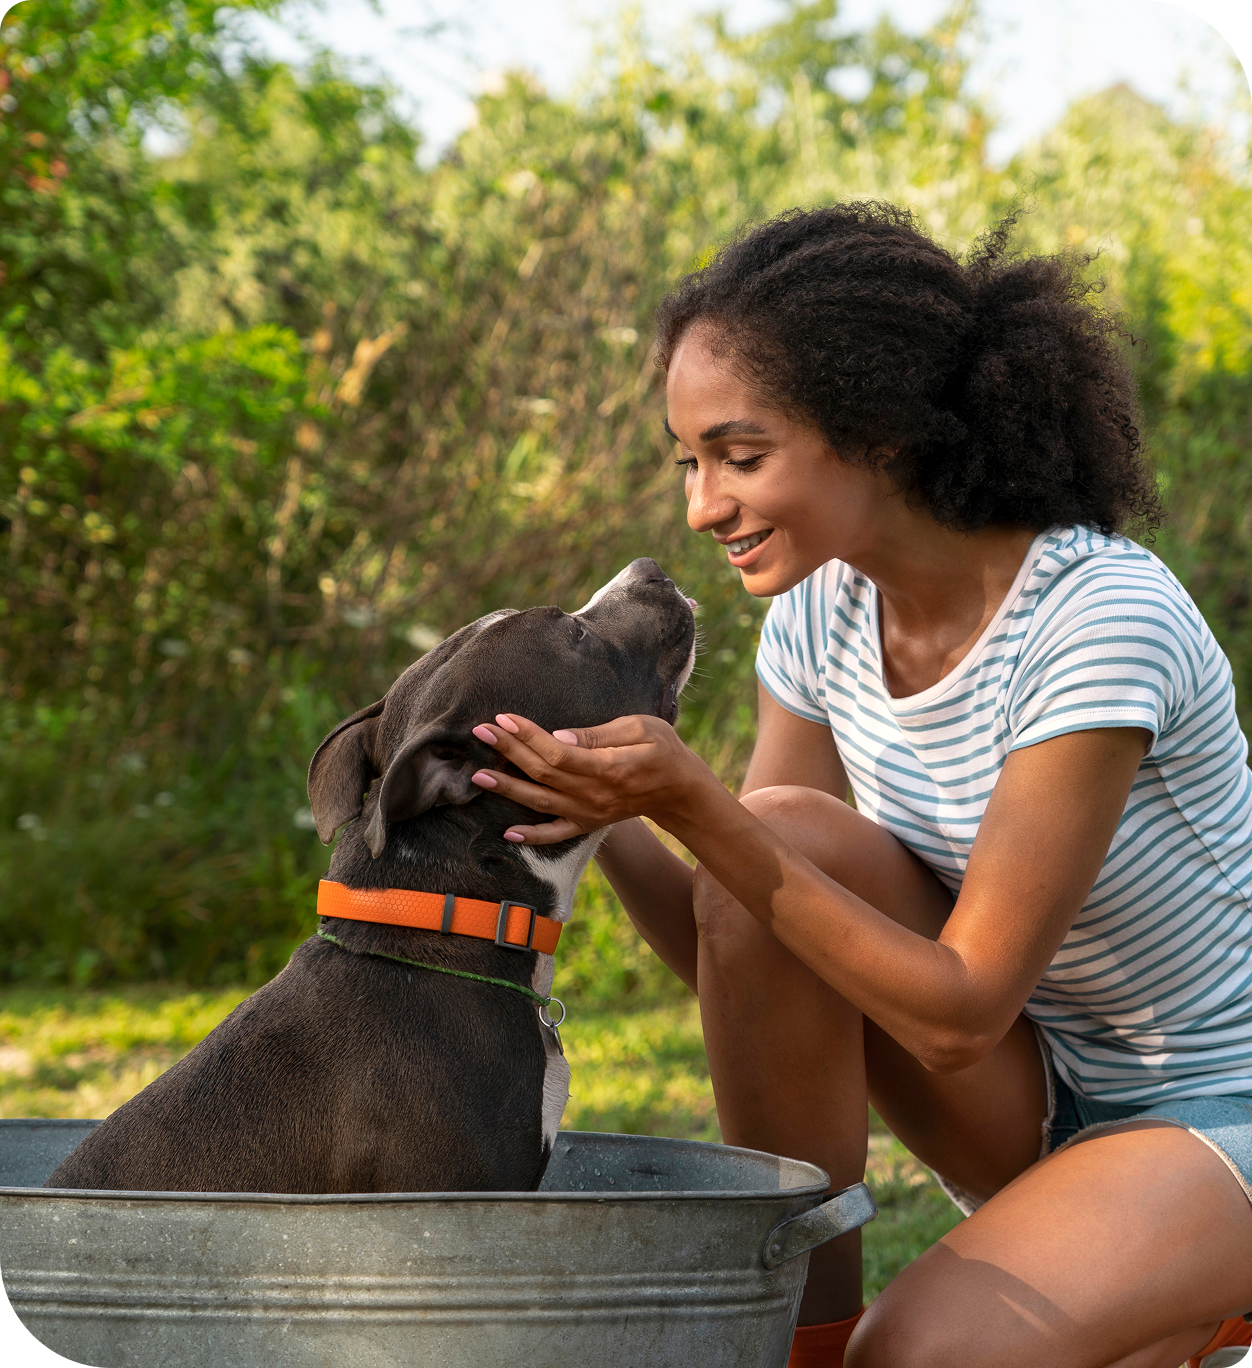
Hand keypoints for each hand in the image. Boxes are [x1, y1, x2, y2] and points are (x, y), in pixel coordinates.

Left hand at [468, 713, 711, 844]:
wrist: (680, 791)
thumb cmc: (663, 750)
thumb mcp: (641, 728)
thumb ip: (599, 734)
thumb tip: (561, 735)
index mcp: (608, 767)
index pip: (558, 752)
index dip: (528, 736)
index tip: (503, 718)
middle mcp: (594, 794)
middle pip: (542, 773)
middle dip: (508, 751)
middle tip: (480, 732)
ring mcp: (589, 813)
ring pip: (541, 802)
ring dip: (508, 789)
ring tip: (478, 777)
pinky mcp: (589, 824)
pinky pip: (556, 835)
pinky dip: (532, 836)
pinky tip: (508, 832)